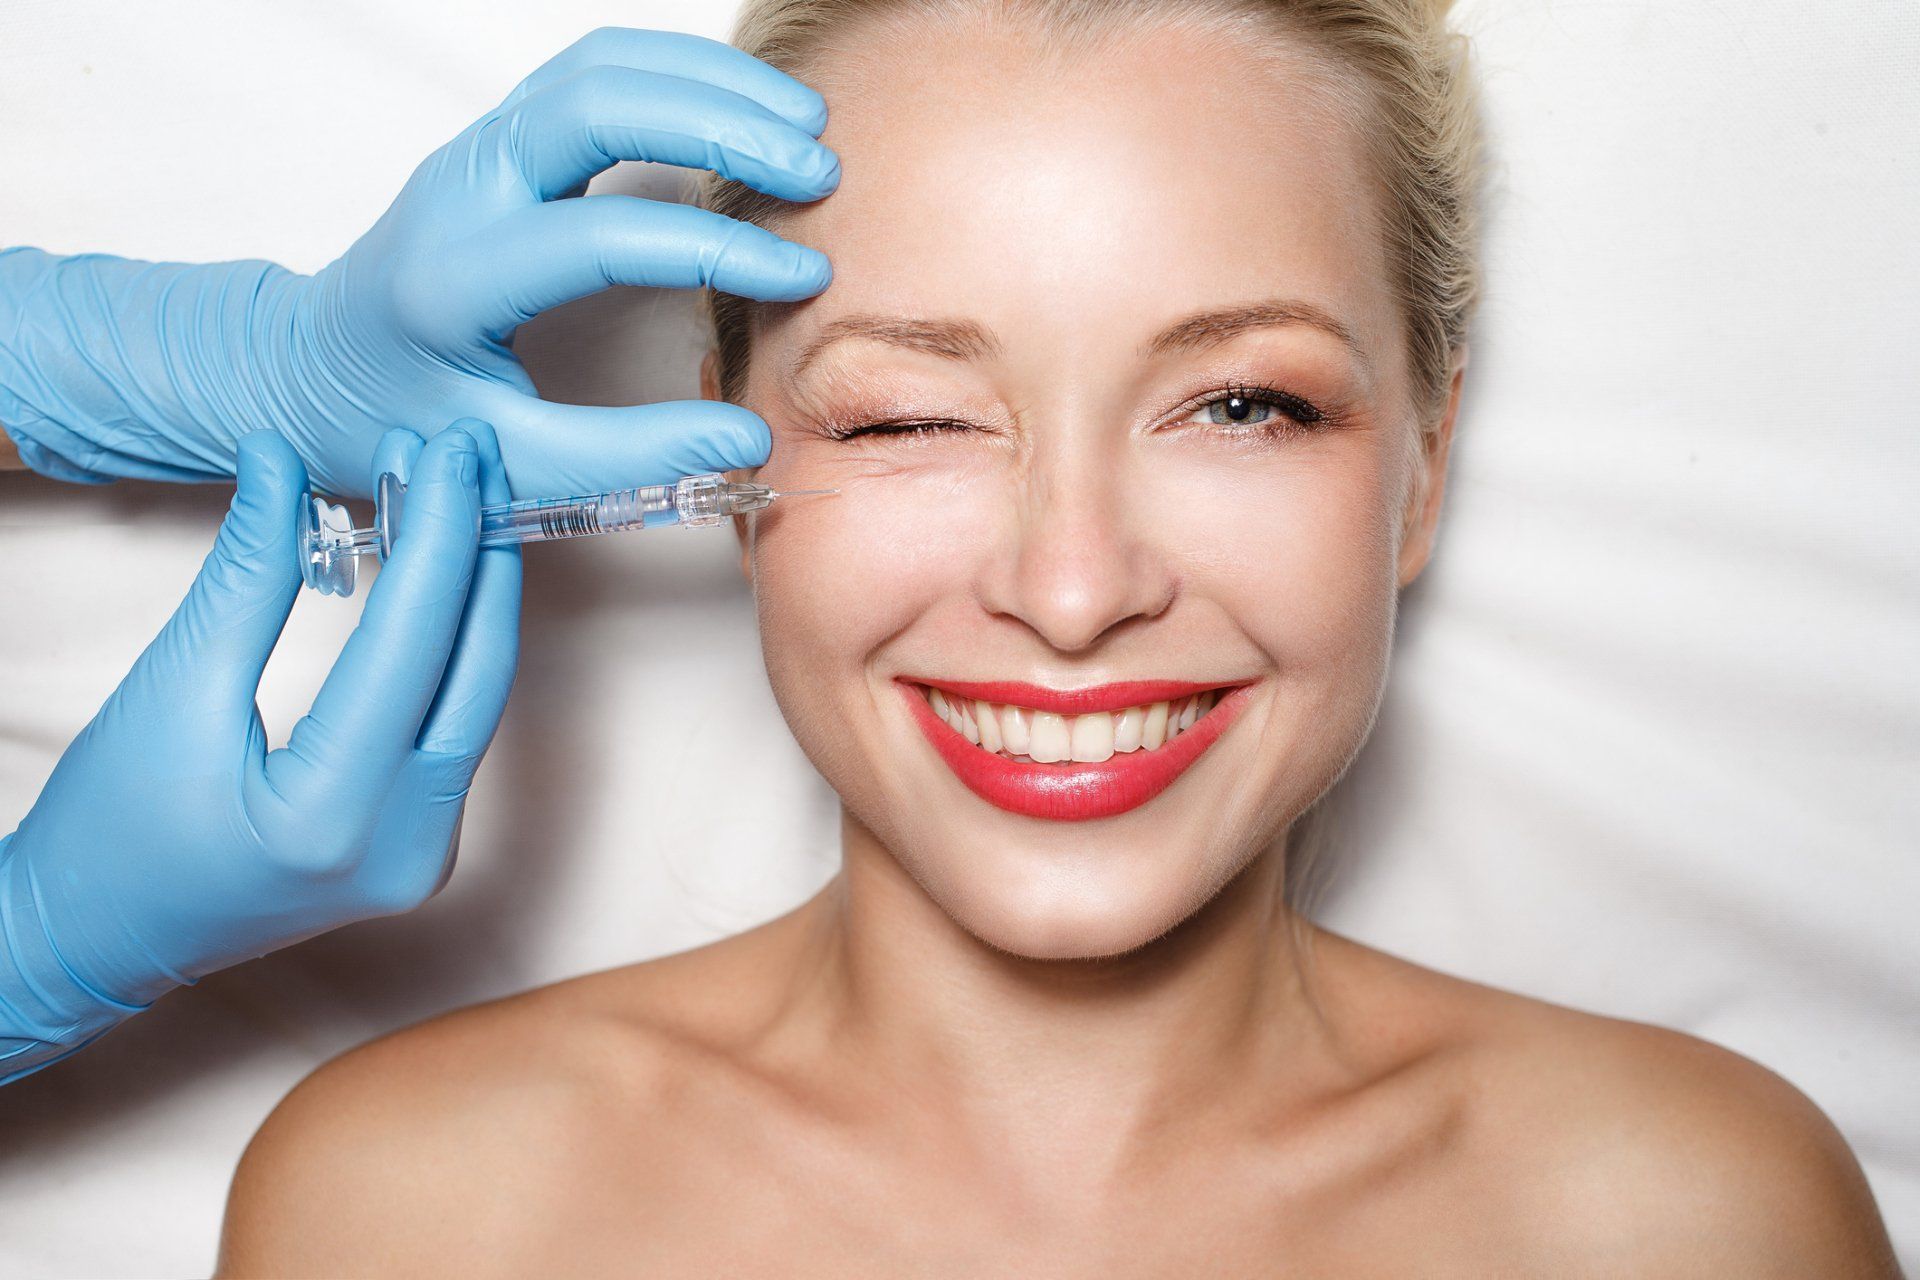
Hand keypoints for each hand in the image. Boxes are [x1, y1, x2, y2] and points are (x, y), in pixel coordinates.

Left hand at [0, 26, 837, 496]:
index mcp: (453, 278)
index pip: (599, 237)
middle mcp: (460, 190)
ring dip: (709, 82)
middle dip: (721, 126)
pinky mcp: (503, 136)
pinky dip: (678, 73)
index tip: (802, 277)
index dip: (712, 249)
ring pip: (600, 67)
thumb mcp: (504, 464)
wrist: (305, 366)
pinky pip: (596, 69)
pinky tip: (746, 109)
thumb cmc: (399, 420)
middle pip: (597, 105)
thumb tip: (745, 439)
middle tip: (818, 169)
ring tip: (805, 126)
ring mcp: (478, 148)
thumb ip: (624, 456)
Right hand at [0, 421, 517, 1083]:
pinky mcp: (423, 846)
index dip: (439, 535)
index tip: (451, 449)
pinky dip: (455, 646)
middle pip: (474, 671)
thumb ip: (247, 574)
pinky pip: (459, 726)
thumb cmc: (111, 827)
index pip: (414, 647)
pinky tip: (447, 574)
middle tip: (473, 454)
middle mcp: (404, 848)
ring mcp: (424, 857)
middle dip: (479, 551)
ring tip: (464, 496)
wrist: (94, 941)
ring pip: (479, 698)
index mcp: (333, 817)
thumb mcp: (172, 686)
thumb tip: (284, 460)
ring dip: (475, 594)